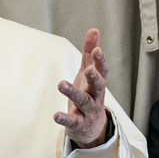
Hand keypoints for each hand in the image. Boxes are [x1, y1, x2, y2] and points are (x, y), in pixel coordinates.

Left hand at [53, 28, 108, 147]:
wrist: (92, 127)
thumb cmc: (89, 93)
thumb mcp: (89, 72)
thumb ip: (90, 52)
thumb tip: (94, 30)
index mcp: (98, 82)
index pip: (103, 70)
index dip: (100, 60)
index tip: (98, 50)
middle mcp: (96, 96)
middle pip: (98, 86)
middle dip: (94, 77)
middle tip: (90, 69)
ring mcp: (88, 110)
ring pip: (83, 101)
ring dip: (73, 93)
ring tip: (61, 84)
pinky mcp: (79, 123)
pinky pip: (72, 121)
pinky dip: (64, 119)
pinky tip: (55, 115)